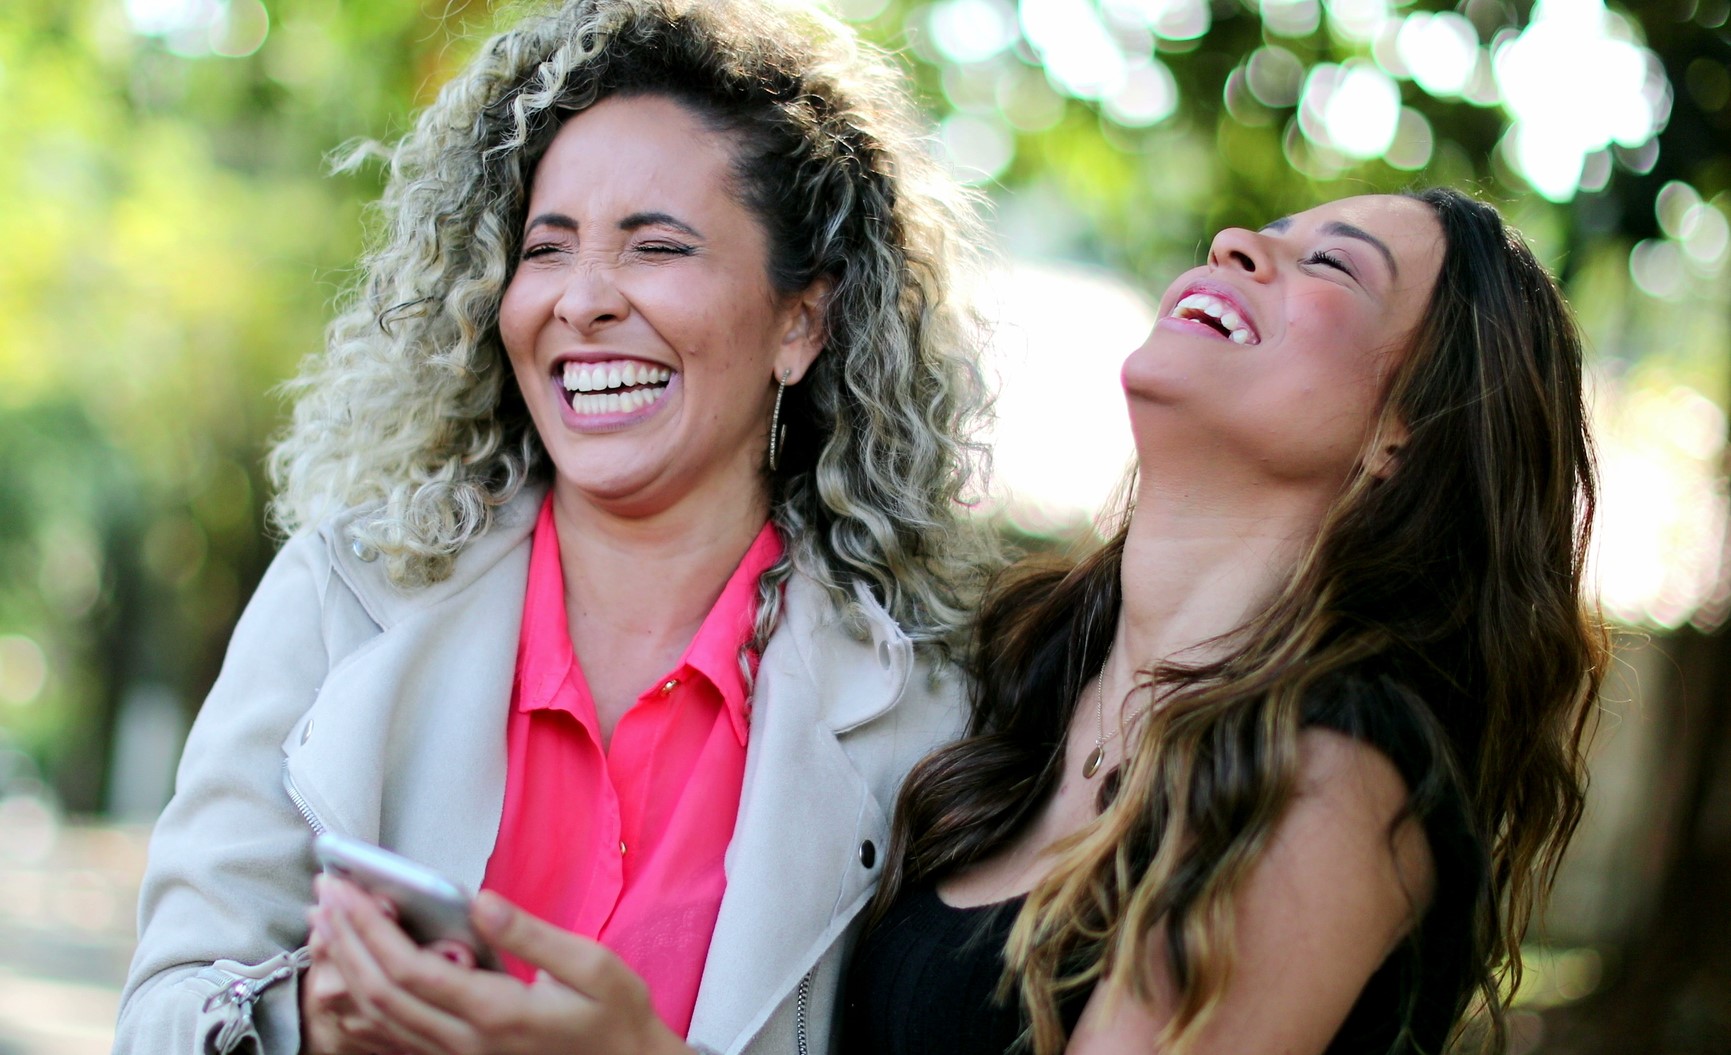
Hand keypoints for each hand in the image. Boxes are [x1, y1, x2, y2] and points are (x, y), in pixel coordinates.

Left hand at [302, 876, 689, 1054]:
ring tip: (328, 924)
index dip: (370, 927)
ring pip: (379, 1017)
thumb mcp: (594, 967)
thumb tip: (480, 901)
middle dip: (346, 938)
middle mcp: (466, 1041)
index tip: (348, 887)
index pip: (410, 969)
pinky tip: (351, 976)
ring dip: (346, 967)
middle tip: (324, 893)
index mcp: (497, 1012)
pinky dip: (362, 1001)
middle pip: (381, 991)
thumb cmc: (616, 1018)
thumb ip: (532, 935)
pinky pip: (394, 1036)